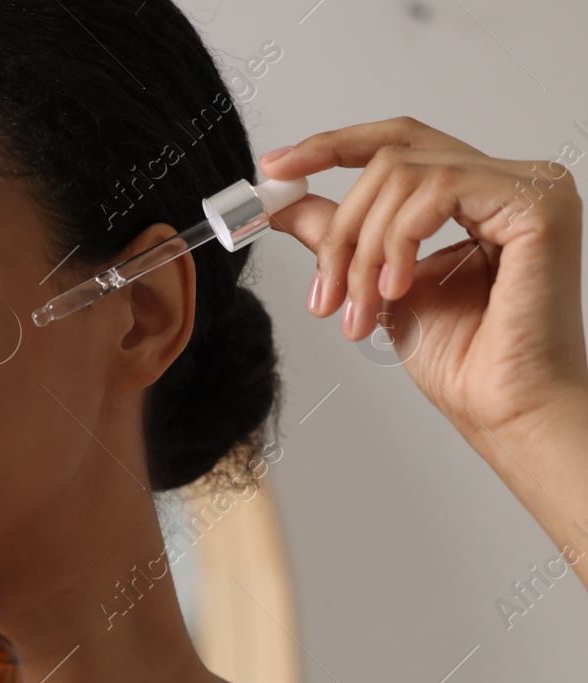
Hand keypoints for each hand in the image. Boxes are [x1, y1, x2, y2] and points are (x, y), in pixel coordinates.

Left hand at [260, 116, 587, 437]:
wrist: (506, 408)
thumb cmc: (464, 360)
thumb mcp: (379, 284)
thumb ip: (341, 235)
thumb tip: (285, 204)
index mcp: (477, 195)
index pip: (398, 144)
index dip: (331, 147)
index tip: (275, 169)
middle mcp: (507, 181)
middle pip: (391, 158)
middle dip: (342, 228)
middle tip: (324, 292)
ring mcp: (528, 186)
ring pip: (404, 174)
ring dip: (363, 248)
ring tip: (361, 309)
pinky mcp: (538, 202)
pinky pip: (438, 189)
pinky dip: (399, 241)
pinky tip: (398, 289)